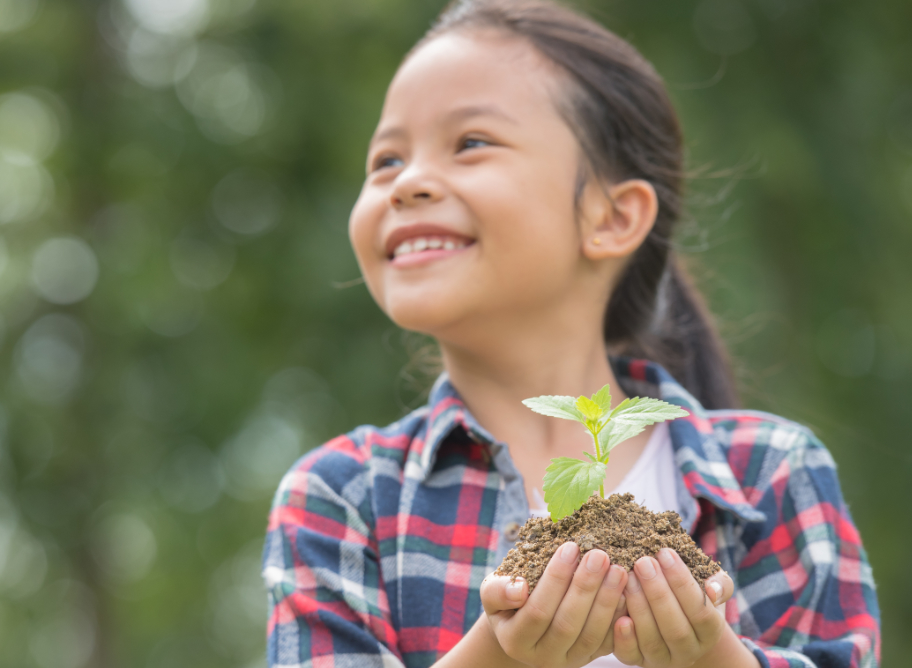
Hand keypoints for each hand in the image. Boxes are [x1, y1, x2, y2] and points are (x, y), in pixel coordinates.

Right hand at [480, 542, 628, 667]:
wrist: (524, 622)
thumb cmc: (508, 598)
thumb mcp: (493, 591)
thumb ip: (499, 590)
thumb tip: (519, 589)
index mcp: (515, 640)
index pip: (538, 611)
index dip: (555, 580)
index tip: (570, 547)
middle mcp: (541, 657)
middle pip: (567, 624)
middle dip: (585, 587)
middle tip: (599, 554)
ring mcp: (569, 661)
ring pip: (591, 635)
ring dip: (607, 601)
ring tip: (617, 569)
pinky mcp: (590, 658)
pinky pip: (608, 642)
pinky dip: (619, 617)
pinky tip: (627, 592)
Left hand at [612, 548, 734, 667]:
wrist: (671, 615)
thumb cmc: (690, 592)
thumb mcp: (709, 583)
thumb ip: (719, 583)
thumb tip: (712, 589)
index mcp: (710, 632)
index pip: (700, 611)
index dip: (682, 582)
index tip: (665, 553)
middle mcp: (688, 651)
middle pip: (675, 628)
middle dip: (658, 592)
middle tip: (643, 562)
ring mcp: (663, 659)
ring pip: (652, 641)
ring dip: (639, 607)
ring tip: (628, 576)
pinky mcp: (637, 661)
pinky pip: (630, 654)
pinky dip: (624, 637)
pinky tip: (619, 615)